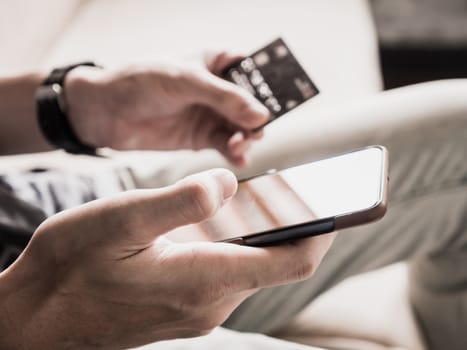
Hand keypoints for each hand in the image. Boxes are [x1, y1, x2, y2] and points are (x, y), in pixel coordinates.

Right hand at [0, 168, 334, 349]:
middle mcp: (211, 301)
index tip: (336, 198)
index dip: (321, 228)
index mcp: (203, 278)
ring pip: (252, 264)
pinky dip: (237, 243)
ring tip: (265, 194)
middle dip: (294, 223)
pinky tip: (221, 219)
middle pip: (277, 260)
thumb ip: (180, 201)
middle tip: (300, 184)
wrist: (38, 318)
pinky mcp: (186, 305)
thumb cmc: (72, 265)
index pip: (292, 259)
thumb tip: (227, 185)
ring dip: (262, 230)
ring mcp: (199, 308)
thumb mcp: (121, 220)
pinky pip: (228, 271)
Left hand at [65, 53, 269, 166]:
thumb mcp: (185, 81)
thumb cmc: (141, 81)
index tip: (274, 103)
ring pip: (241, 128)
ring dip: (245, 138)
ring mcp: (210, 115)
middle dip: (256, 119)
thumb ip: (224, 98)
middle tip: (254, 131)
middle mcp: (218, 90)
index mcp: (216, 63)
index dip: (266, 87)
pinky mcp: (200, 137)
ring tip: (239, 146)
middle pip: (251, 105)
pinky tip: (238, 159)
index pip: (252, 72)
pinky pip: (225, 146)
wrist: (106, 111)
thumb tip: (260, 116)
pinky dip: (235, 153)